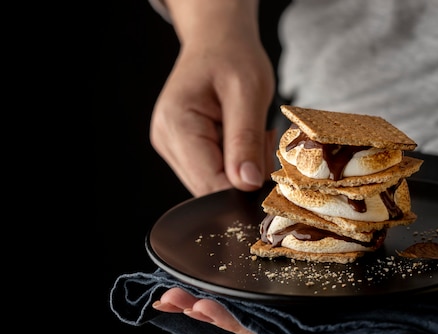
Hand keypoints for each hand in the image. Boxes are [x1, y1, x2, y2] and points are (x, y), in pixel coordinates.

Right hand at [151, 0, 276, 196]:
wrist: (218, 41)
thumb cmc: (233, 56)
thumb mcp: (249, 92)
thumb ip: (245, 140)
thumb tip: (247, 184)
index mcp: (176, 125)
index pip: (210, 183)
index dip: (243, 186)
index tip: (270, 167)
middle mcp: (167, 141)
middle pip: (211, 188)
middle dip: (245, 175)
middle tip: (262, 138)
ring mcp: (173, 148)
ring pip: (215, 183)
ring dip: (243, 168)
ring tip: (251, 132)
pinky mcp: (185, 151)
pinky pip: (215, 173)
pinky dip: (237, 162)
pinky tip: (242, 137)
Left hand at [153, 287, 379, 333]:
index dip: (233, 322)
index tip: (202, 308)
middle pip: (243, 328)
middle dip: (205, 313)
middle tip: (169, 299)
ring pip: (243, 322)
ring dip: (209, 310)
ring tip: (174, 299)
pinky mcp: (288, 326)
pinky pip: (252, 318)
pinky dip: (227, 309)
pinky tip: (204, 300)